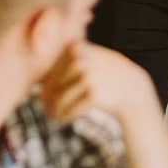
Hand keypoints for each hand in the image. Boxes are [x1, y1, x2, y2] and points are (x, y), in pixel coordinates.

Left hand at [40, 42, 154, 124]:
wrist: (131, 88)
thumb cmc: (104, 73)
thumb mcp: (87, 57)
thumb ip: (64, 61)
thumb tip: (36, 80)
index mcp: (75, 47)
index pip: (50, 68)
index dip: (43, 82)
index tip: (41, 93)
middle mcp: (80, 59)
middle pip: (52, 83)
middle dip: (46, 98)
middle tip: (43, 107)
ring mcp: (87, 77)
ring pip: (60, 99)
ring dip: (53, 110)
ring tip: (51, 116)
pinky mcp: (93, 95)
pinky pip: (71, 109)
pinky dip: (64, 116)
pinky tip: (61, 120)